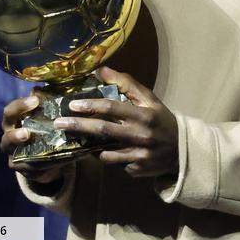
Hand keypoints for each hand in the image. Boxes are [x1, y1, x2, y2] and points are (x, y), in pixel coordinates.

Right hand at [1, 94, 72, 184]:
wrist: (46, 155)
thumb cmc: (44, 128)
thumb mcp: (47, 115)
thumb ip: (50, 102)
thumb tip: (62, 84)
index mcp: (14, 121)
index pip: (11, 111)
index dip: (20, 105)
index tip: (35, 99)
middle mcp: (10, 138)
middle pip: (7, 135)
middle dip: (15, 135)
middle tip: (27, 133)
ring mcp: (15, 156)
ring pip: (17, 156)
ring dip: (31, 156)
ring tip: (43, 155)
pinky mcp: (25, 170)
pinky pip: (34, 169)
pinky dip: (47, 165)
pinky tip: (60, 160)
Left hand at [52, 67, 177, 178]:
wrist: (181, 150)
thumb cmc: (161, 120)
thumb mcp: (150, 100)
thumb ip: (127, 84)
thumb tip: (101, 70)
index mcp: (145, 115)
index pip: (113, 108)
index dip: (91, 105)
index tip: (73, 104)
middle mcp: (141, 135)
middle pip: (103, 130)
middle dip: (78, 125)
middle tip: (58, 123)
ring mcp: (138, 155)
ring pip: (104, 151)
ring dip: (88, 145)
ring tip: (74, 138)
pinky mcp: (136, 170)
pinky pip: (113, 163)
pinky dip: (104, 156)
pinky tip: (99, 150)